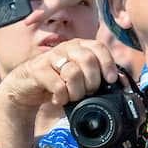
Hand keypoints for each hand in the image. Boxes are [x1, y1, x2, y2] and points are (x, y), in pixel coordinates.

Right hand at [0, 39, 116, 111]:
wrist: (25, 88)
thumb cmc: (57, 82)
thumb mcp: (79, 79)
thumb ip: (98, 77)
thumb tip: (121, 81)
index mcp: (79, 47)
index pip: (99, 47)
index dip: (108, 63)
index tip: (110, 81)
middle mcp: (66, 48)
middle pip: (88, 60)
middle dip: (92, 82)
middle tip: (87, 93)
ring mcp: (51, 57)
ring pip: (74, 73)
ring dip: (76, 92)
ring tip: (71, 97)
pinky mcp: (38, 70)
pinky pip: (58, 85)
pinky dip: (62, 97)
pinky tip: (58, 99)